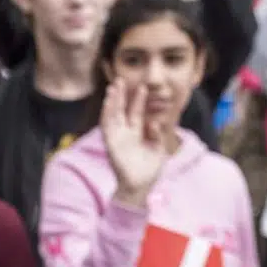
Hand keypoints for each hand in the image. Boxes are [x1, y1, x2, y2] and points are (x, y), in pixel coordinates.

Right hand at [102, 78, 169, 207]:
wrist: (140, 187)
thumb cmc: (149, 171)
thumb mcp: (159, 150)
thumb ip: (157, 135)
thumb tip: (154, 122)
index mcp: (135, 134)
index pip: (136, 113)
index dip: (138, 100)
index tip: (142, 87)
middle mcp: (124, 134)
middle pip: (121, 110)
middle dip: (121, 95)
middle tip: (121, 79)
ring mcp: (116, 138)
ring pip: (112, 115)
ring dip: (112, 101)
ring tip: (113, 87)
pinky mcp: (111, 143)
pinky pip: (107, 126)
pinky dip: (107, 113)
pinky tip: (108, 102)